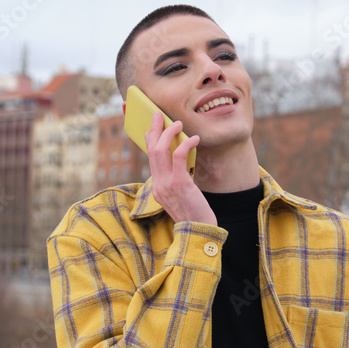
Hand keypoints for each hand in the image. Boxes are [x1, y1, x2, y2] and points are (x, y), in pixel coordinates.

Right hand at [145, 111, 216, 225]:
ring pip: (159, 150)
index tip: (151, 128)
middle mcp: (158, 185)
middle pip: (151, 150)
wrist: (199, 232)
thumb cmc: (195, 214)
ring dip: (168, 133)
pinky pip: (179, 156)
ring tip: (178, 123)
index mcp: (157, 188)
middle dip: (154, 130)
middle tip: (159, 115)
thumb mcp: (182, 197)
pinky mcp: (179, 183)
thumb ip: (177, 181)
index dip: (149, 141)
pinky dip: (185, 144)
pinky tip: (194, 139)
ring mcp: (166, 184)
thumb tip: (181, 161)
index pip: (150, 159)